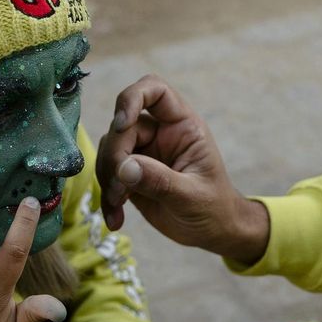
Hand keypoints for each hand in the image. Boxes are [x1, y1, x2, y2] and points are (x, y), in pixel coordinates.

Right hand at [96, 75, 270, 263]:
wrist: (212, 231)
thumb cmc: (213, 207)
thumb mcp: (192, 196)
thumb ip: (160, 181)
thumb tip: (124, 168)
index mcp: (182, 126)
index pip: (155, 91)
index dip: (133, 99)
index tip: (121, 125)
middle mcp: (160, 133)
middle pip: (122, 127)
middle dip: (114, 157)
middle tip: (119, 190)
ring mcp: (143, 152)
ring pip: (109, 150)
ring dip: (107, 180)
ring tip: (117, 207)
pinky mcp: (131, 174)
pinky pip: (108, 175)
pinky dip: (107, 197)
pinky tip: (116, 219)